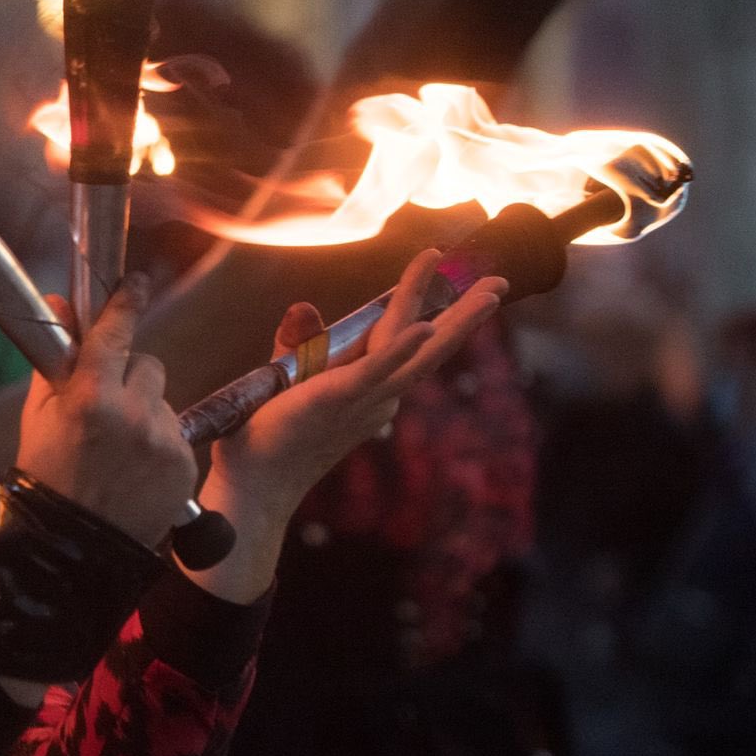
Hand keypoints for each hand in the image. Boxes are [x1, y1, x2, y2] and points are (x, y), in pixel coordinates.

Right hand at [15, 275, 195, 548]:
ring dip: (146, 411)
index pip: (116, 332)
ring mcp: (163, 441)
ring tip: (120, 448)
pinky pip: (175, 433)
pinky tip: (136, 468)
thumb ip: (56, 358)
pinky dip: (159, 442)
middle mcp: (133, 414)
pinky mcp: (184, 465)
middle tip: (108, 405)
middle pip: (147, 364)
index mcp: (91, 397)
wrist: (73, 549)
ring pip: (163, 399)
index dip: (126, 303)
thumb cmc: (46, 477)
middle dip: (130, 376)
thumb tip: (58, 302)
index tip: (136, 282)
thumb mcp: (39, 415)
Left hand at [188, 249, 505, 601]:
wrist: (256, 481)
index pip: (405, 342)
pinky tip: (426, 326)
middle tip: (499, 283)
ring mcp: (364, 398)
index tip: (446, 274)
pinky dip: (403, 349)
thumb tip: (304, 307)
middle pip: (431, 347)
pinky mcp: (338, 396)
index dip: (428, 308)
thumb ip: (299, 342)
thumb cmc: (269, 434)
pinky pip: (377, 370)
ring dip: (455, 321)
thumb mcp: (287, 378)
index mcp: (369, 388)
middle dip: (466, 314)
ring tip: (488, 292)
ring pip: (419, 354)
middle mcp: (378, 394)